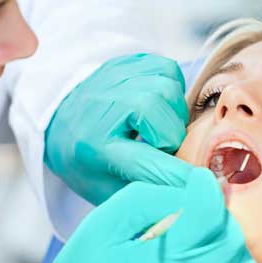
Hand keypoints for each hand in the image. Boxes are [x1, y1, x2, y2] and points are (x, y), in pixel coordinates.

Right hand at [0, 168, 258, 262]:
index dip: (204, 187)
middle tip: (195, 207)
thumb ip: (148, 200)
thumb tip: (184, 192)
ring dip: (230, 244)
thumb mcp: (103, 225)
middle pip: (232, 238)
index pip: (209, 211)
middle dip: (218, 214)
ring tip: (204, 236)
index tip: (194, 181)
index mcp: (164, 259)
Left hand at [44, 53, 192, 204]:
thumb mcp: (106, 189)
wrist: (61, 120)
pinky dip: (172, 89)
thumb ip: (143, 195)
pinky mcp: (127, 62)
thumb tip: (183, 201)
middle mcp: (101, 107)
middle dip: (171, 134)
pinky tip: (158, 105)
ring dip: (173, 112)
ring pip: (165, 87)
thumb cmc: (87, 160)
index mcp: (94, 147)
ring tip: (158, 126)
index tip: (200, 185)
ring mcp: (113, 78)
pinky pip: (167, 69)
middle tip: (161, 147)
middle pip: (154, 109)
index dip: (174, 174)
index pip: (142, 161)